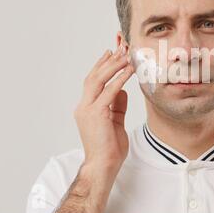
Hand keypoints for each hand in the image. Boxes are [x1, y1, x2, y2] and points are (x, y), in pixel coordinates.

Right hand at [74, 46, 134, 172]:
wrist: (103, 166)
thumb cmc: (109, 148)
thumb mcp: (115, 122)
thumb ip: (117, 106)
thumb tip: (122, 91)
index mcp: (87, 108)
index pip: (94, 81)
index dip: (103, 65)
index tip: (112, 52)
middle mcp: (84, 106)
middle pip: (94, 76)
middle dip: (108, 60)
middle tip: (120, 46)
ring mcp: (88, 109)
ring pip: (99, 80)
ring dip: (113, 65)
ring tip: (125, 54)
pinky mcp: (96, 114)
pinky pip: (110, 91)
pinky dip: (119, 79)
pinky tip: (129, 70)